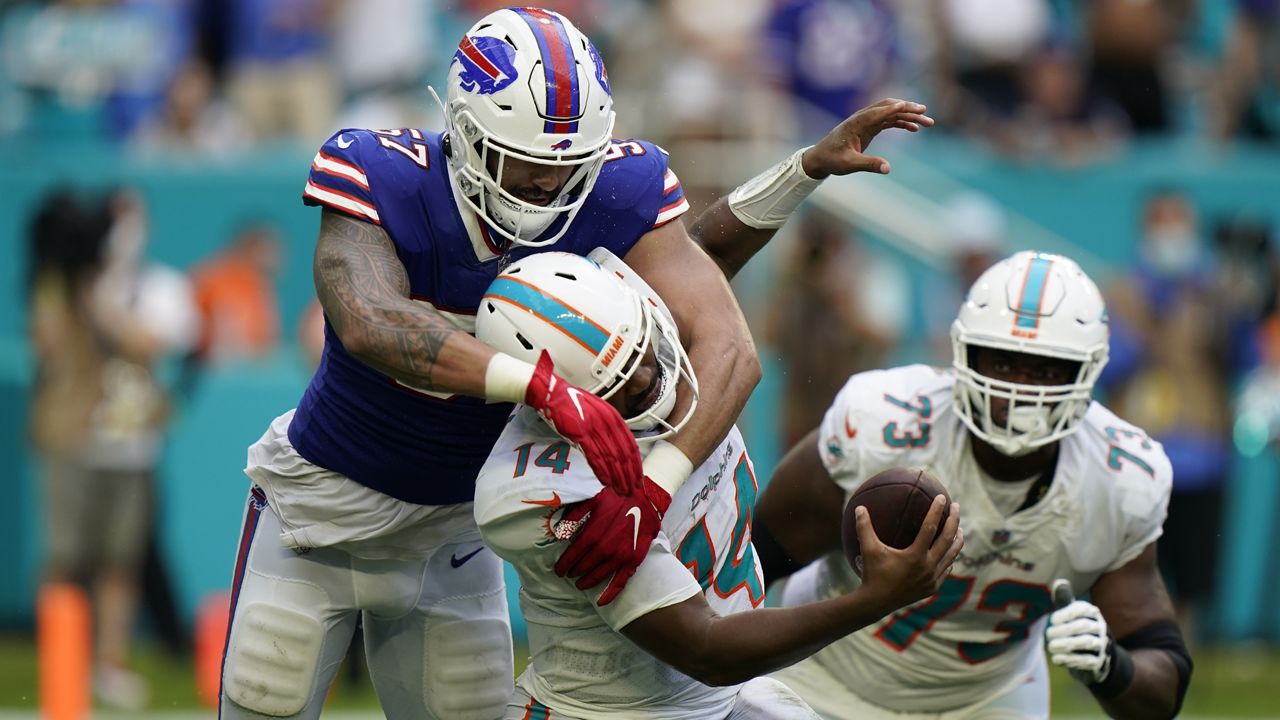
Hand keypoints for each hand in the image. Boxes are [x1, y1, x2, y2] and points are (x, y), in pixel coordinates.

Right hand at [525, 350, 642, 495]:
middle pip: (623, 453)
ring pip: (611, 457)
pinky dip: (602, 470)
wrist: (552, 393)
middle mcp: (607, 422)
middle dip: (630, 474)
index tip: (638, 477)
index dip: (635, 463)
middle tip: (633, 489)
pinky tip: (607, 482)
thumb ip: (606, 426)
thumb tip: (614, 446)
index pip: (630, 444)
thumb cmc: (572, 402)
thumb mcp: (596, 410)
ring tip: (622, 490)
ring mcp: (594, 428)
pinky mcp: (580, 434)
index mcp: (613, 416)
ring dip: (618, 476)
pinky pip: (595, 456)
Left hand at [553, 478, 669, 605]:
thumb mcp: (592, 498)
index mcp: (595, 532)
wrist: (646, 497)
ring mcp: (622, 555)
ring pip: (600, 574)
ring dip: (588, 581)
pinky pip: (621, 580)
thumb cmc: (617, 496)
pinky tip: (602, 601)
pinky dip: (611, 592)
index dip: (565, 563)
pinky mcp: (634, 559)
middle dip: (575, 572)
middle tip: (568, 576)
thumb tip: (559, 533)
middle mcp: (607, 547)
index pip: (574, 553)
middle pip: (585, 565)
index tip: (558, 570)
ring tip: (580, 585)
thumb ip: (575, 516)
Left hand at [801, 98, 934, 178]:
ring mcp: (867, 121)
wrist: (821, 158)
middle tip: (925, 113)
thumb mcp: (849, 164)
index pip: (877, 112)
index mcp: (856, 123)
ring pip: (892, 113)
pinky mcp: (870, 127)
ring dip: (909, 115)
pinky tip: (914, 129)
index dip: (893, 108)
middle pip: (888, 107)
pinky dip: (902, 123)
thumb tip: (887, 168)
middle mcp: (863, 118)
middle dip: (907, 108)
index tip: (908, 105)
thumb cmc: (832, 160)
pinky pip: (889, 121)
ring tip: (928, 123)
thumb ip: (868, 164)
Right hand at [855, 496, 962, 615]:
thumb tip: (859, 507)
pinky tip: (950, 554)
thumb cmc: (872, 574)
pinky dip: (950, 559)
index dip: (936, 511)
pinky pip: (946, 570)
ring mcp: (932, 579)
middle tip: (956, 507)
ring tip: (960, 529)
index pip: (930, 528)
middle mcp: (927, 567)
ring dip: (957, 540)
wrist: (876, 603)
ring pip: (951, 555)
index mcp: (915, 556)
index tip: (942, 497)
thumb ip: (864, 527)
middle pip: (947, 540)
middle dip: (954, 521)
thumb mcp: (868, 549)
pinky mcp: (932, 588)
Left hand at [1046, 599, 1112, 683]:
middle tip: (1048, 635)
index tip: (1052, 620)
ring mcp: (1102, 645)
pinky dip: (1070, 660)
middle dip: (1063, 630)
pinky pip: (1086, 660)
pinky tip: (1057, 659)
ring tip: (1051, 647)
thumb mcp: (1073, 615)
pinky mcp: (1100, 662)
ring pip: (1085, 642)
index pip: (1081, 609)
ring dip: (1065, 644)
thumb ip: (1065, 600)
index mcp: (1092, 613)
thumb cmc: (1080, 631)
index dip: (1065, 613)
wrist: (1100, 658)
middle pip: (1083, 626)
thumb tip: (1059, 581)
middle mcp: (1100, 628)